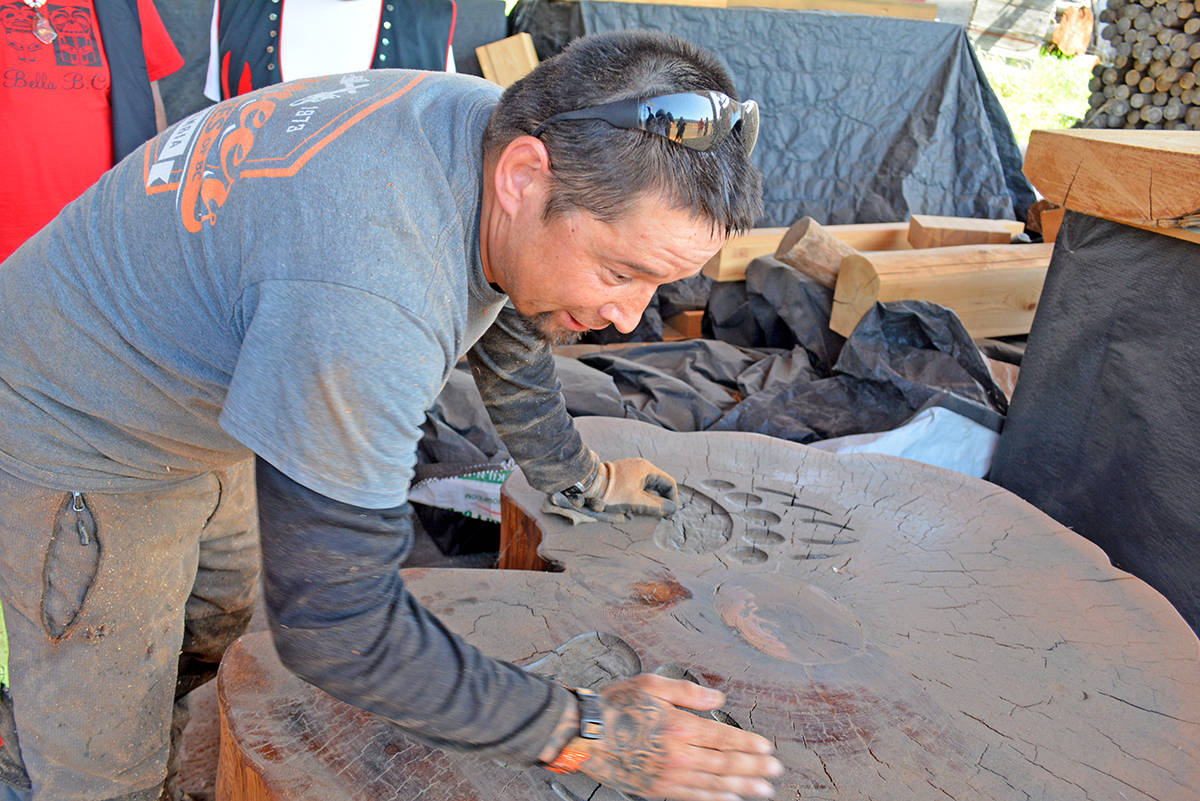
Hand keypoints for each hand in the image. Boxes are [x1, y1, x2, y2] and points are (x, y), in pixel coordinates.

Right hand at [581, 674, 781, 800]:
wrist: (583, 735)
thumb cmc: (615, 706)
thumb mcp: (652, 684)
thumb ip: (689, 692)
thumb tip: (719, 699)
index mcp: (680, 726)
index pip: (724, 738)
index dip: (749, 744)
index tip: (767, 749)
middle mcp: (678, 755)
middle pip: (726, 764)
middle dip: (754, 767)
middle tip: (775, 771)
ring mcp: (668, 776)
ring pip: (714, 783)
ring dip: (742, 787)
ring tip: (763, 790)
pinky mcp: (656, 790)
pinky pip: (693, 797)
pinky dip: (715, 798)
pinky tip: (729, 798)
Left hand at [586, 458, 677, 516]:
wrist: (589, 484)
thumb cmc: (613, 493)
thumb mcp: (637, 502)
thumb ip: (656, 507)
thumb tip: (671, 510)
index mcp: (647, 469)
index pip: (668, 482)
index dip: (672, 498)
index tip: (669, 511)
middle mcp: (640, 466)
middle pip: (658, 484)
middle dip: (660, 500)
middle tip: (659, 514)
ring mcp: (631, 470)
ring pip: (648, 486)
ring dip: (650, 499)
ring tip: (646, 512)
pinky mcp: (623, 476)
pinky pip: (637, 486)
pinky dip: (640, 496)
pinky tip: (634, 506)